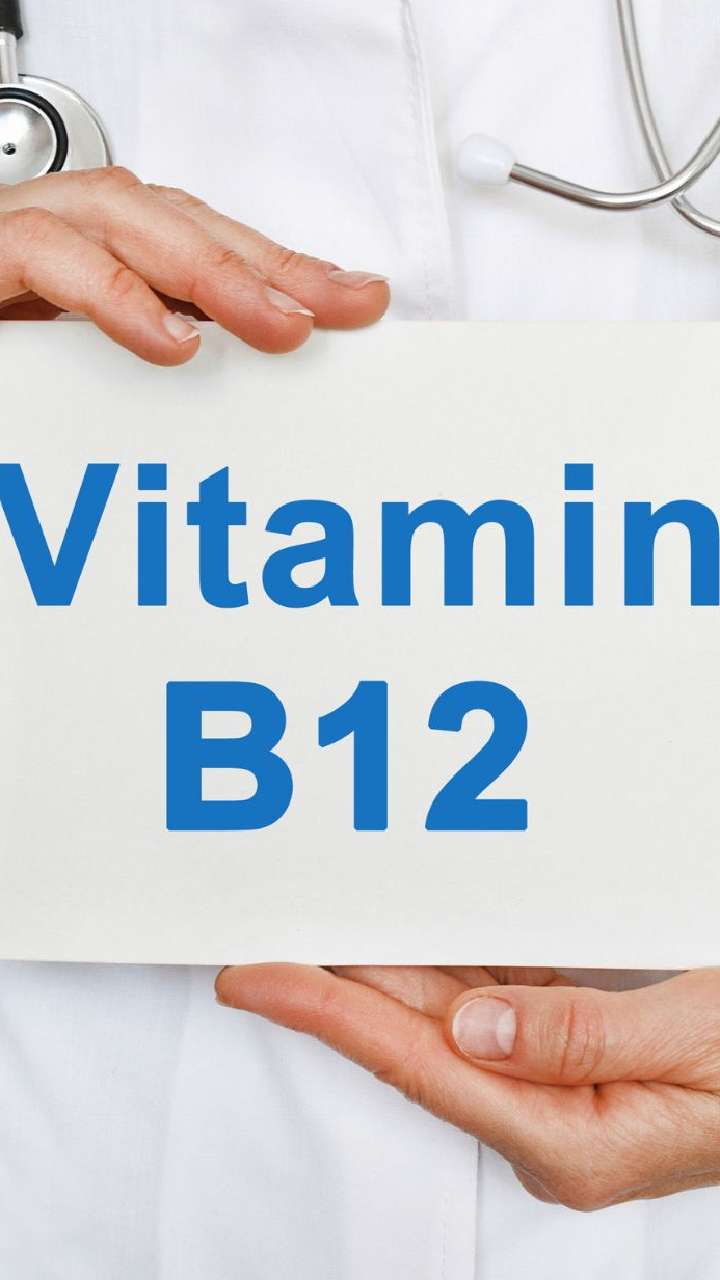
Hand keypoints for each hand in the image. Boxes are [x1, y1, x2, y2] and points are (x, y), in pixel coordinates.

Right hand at [0, 168, 388, 361]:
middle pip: (182, 224)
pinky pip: (45, 256)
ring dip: (210, 270)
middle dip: (268, 263)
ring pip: (125, 222)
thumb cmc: (9, 360)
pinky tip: (168, 337)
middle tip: (344, 308)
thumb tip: (252, 368)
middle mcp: (67, 236)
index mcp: (101, 257)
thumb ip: (158, 351)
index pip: (207, 247)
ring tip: (278, 323)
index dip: (285, 266)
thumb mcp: (91, 370)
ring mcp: (20, 240)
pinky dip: (112, 295)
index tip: (360, 300)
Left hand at [216, 963, 719, 1209]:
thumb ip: (583, 1038)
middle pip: (416, 1040)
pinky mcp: (566, 1054)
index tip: (257, 980)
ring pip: (444, 1014)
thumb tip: (474, 1030)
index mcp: (570, 1139)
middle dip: (335, 986)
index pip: (419, 1066)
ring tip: (322, 922)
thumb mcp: (695, 1042)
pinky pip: (484, 998)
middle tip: (265, 938)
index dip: (326, 1016)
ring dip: (383, 968)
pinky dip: (443, 960)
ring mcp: (554, 1087)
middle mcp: (547, 1120)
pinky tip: (410, 931)